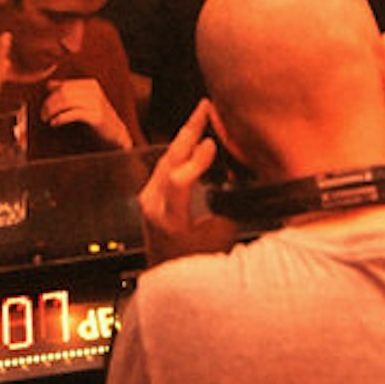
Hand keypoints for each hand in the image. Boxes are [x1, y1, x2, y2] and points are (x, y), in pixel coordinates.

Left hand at [41, 72, 130, 149]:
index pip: (63, 86)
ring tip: (46, 120)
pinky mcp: (97, 116)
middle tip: (42, 116)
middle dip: (49, 104)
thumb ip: (68, 92)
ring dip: (52, 111)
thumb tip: (49, 84)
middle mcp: (93, 90)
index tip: (42, 108)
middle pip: (63, 92)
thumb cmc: (95, 118)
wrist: (115, 134)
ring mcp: (96, 102)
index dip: (49, 96)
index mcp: (89, 84)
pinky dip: (61, 118)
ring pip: (67, 101)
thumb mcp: (82, 101)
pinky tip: (54, 123)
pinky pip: (74, 113)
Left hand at [136, 102, 236, 260]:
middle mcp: (153, 206)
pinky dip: (180, 149)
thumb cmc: (196, 262)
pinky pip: (165, 164)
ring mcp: (147, 198)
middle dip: (189, 130)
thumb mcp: (221, 234)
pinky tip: (192, 137)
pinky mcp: (148, 194)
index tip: (212, 143)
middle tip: (205, 108)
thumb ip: (228, 202)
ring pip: (166, 158)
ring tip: (202, 115)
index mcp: (171, 220)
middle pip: (169, 160)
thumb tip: (237, 172)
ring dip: (185, 136)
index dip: (197, 160)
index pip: (179, 181)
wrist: (165, 274)